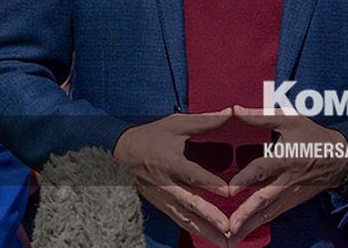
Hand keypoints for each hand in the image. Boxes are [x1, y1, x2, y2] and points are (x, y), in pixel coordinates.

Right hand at [113, 108, 232, 243]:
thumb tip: (230, 112)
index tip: (229, 191)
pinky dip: (193, 230)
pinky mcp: (159, 204)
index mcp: (169, 163)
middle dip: (209, 217)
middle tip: (228, 227)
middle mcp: (165, 184)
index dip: (211, 183)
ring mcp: (161, 197)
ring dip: (204, 230)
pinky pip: (178, 220)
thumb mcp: (175, 123)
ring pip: (184, 218)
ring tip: (224, 241)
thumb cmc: (149, 136)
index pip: (193, 175)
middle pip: (189, 204)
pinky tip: (209, 237)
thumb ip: (205, 120)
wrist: (117, 152)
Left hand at [225, 105, 347, 244]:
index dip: (245, 179)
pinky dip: (257, 225)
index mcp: (285, 158)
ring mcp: (290, 194)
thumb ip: (261, 116)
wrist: (339, 157)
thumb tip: (234, 110)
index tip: (228, 189)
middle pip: (264, 199)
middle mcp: (286, 180)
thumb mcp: (291, 120)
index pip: (262, 169)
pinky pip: (272, 215)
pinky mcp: (292, 202)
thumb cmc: (313, 136)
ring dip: (248, 226)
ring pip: (267, 212)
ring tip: (230, 239)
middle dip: (246, 213)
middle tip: (228, 226)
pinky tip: (243, 235)